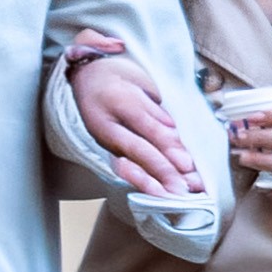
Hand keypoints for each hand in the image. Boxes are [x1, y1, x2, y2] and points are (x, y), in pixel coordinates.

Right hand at [66, 39, 203, 197]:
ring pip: (130, 164)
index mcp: (118, 100)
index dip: (167, 144)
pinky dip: (141, 181)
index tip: (187, 162)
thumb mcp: (138, 81)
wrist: (84, 77)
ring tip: (173, 194)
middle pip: (138, 149)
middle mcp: (107, 124)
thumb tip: (172, 130)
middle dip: (163, 170)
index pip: (146, 125)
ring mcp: (104, 140)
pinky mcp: (106, 149)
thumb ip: (155, 107)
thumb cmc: (118, 76)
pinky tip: (156, 193)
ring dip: (154, 182)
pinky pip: (124, 168)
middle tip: (184, 186)